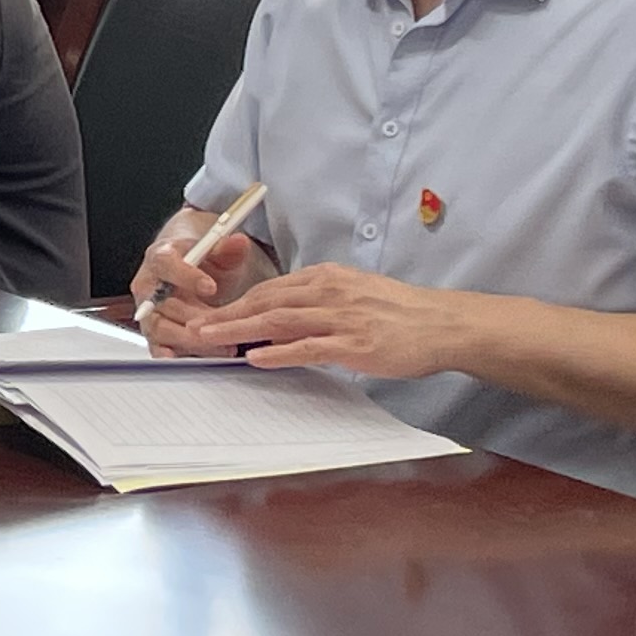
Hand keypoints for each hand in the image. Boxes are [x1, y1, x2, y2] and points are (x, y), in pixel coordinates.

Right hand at [127, 206, 269, 352]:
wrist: (186, 270)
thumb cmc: (198, 260)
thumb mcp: (215, 250)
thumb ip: (227, 248)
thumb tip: (238, 242)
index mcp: (159, 258)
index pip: (165, 265)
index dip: (186, 277)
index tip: (211, 288)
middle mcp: (147, 286)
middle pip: (161, 305)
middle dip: (192, 319)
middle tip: (221, 326)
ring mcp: (148, 312)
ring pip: (160, 330)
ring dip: (190, 341)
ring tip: (222, 347)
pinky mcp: (154, 332)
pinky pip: (159, 348)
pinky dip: (178, 357)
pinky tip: (202, 360)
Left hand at [172, 263, 476, 380]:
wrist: (443, 323)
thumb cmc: (400, 313)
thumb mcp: (355, 293)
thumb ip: (321, 300)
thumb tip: (287, 315)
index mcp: (327, 278)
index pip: (271, 288)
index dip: (237, 301)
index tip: (209, 312)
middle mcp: (328, 292)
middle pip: (266, 301)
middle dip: (226, 314)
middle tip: (192, 326)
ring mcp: (340, 317)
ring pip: (278, 320)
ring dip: (239, 329)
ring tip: (209, 339)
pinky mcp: (354, 342)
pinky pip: (308, 346)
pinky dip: (278, 351)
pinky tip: (254, 357)